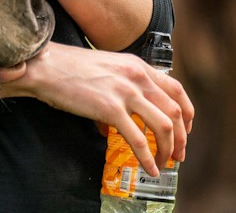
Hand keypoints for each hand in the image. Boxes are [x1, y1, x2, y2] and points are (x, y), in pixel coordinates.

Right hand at [0, 42, 193, 175]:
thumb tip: (129, 115)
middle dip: (181, 138)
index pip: (176, 90)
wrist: (48, 65)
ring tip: (164, 163)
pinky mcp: (110, 108)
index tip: (186, 130)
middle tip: (178, 155)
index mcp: (138, 66)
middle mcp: (137, 76)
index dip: (187, 114)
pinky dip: (148, 158)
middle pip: (175, 111)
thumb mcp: (110, 67)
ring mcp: (125, 92)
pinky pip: (138, 139)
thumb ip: (126, 84)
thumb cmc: (72, 68)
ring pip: (163, 126)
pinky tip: (149, 169)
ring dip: (169, 149)